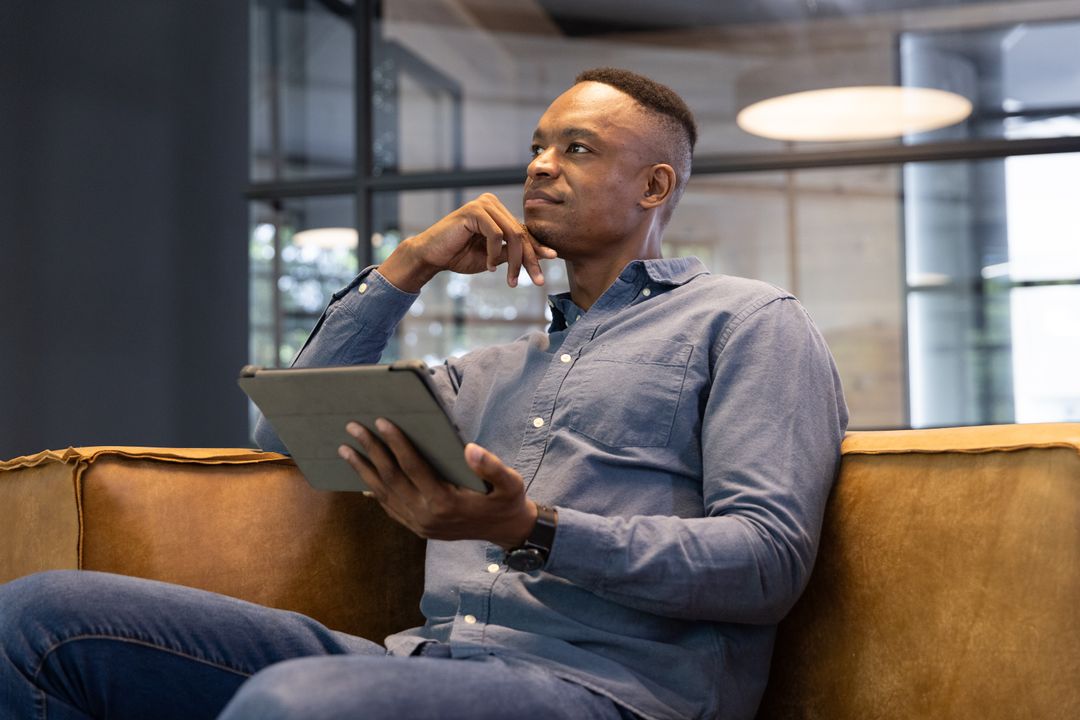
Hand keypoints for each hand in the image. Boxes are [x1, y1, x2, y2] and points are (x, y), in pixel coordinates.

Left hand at [337, 418, 537, 548]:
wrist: (506, 531)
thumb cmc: (507, 500)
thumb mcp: (510, 482)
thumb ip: (492, 466)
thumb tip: (470, 448)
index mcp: (445, 501)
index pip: (413, 467)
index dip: (396, 443)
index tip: (380, 421)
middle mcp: (427, 515)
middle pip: (391, 478)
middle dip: (370, 450)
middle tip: (353, 428)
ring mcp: (419, 524)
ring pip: (384, 494)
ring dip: (363, 470)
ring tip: (345, 450)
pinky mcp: (418, 528)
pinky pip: (390, 508)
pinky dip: (374, 492)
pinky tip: (361, 479)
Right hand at [379, 193, 556, 292]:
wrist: (431, 256)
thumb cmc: (459, 256)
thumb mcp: (492, 256)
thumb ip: (511, 252)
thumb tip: (540, 255)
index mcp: (496, 211)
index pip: (522, 230)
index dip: (537, 247)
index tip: (552, 259)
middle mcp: (491, 203)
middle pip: (520, 232)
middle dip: (530, 259)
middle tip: (538, 280)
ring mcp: (483, 205)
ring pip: (512, 234)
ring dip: (515, 261)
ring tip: (510, 280)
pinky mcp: (473, 211)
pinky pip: (495, 235)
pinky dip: (494, 254)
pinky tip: (489, 266)